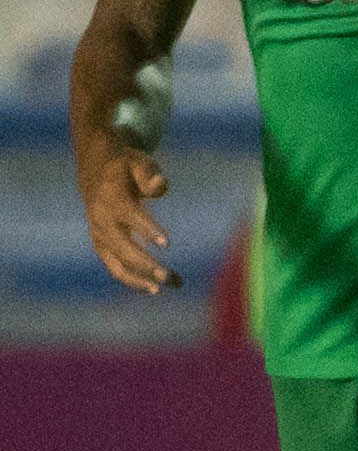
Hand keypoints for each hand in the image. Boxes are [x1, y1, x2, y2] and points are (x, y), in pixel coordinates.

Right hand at [81, 142, 178, 293]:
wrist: (95, 172)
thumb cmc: (126, 167)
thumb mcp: (139, 162)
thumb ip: (150, 175)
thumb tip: (160, 187)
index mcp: (111, 198)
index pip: (130, 216)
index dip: (147, 229)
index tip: (167, 243)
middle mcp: (102, 220)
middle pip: (122, 247)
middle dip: (145, 264)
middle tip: (169, 277)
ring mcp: (99, 235)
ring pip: (116, 264)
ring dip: (141, 279)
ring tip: (169, 286)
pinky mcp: (101, 245)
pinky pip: (114, 268)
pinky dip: (133, 280)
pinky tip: (155, 288)